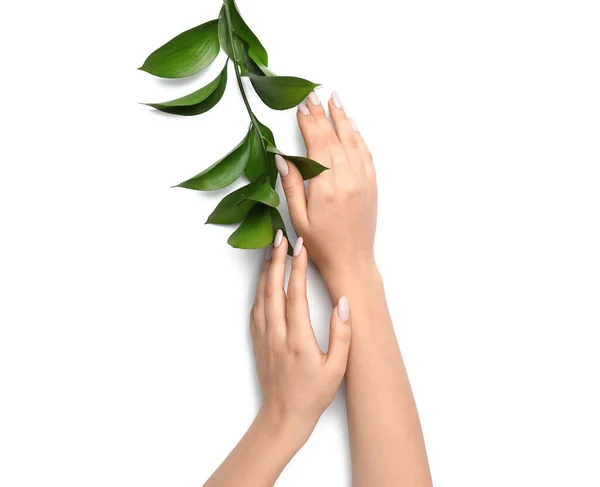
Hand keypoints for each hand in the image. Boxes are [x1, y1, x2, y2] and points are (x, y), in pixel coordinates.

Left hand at [250, 230, 350, 443]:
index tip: (300, 247)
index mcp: (298, 340)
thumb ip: (341, 335)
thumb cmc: (313, 395)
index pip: (296, 295)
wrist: (283, 417)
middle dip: (276, 259)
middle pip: (273, 289)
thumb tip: (343, 303)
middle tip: (280, 237)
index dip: (297, 268)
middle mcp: (276, 334)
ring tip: (271, 250)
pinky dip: (259, 289)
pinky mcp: (257, 341)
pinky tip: (264, 279)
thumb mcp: (337, 368)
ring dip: (265, 270)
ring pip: (261, 296)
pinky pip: (256, 309)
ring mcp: (263, 337)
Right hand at [275, 91, 376, 285]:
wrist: (352, 261)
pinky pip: (365, 154)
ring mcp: (363, 181)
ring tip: (334, 99)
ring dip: (342, 119)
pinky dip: (358, 137)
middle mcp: (348, 180)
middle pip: (334, 138)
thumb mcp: (298, 219)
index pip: (317, 145)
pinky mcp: (371, 185)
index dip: (309, 123)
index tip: (301, 106)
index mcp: (327, 188)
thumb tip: (282, 157)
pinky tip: (352, 126)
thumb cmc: (321, 245)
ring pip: (352, 142)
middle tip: (312, 95)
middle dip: (322, 114)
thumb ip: (292, 186)